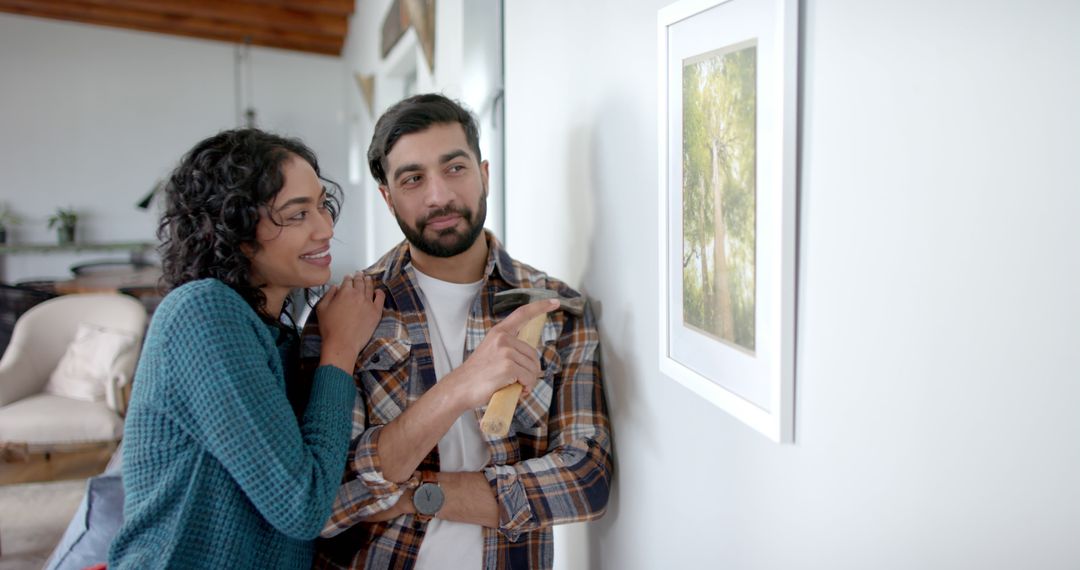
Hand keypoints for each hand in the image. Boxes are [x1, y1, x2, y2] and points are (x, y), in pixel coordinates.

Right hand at [317, 273, 385, 372]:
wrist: (342, 343)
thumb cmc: (331, 329)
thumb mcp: (322, 308)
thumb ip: (328, 295)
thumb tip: (334, 288)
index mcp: (344, 292)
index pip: (347, 281)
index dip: (348, 278)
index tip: (348, 277)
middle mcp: (358, 295)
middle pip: (360, 282)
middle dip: (359, 277)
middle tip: (359, 274)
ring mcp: (368, 303)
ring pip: (370, 288)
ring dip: (369, 282)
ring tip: (368, 279)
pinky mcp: (376, 312)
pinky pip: (380, 298)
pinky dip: (380, 293)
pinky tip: (378, 291)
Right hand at [443, 299, 557, 409]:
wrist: (460, 388)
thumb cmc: (478, 374)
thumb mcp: (491, 352)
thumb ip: (508, 348)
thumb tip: (530, 358)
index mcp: (499, 332)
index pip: (522, 314)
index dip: (540, 307)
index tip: (555, 302)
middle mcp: (503, 338)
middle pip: (533, 353)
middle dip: (531, 370)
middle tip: (519, 381)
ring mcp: (505, 352)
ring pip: (533, 368)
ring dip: (528, 381)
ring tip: (514, 386)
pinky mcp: (508, 366)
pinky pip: (529, 378)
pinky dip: (526, 387)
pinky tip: (515, 390)